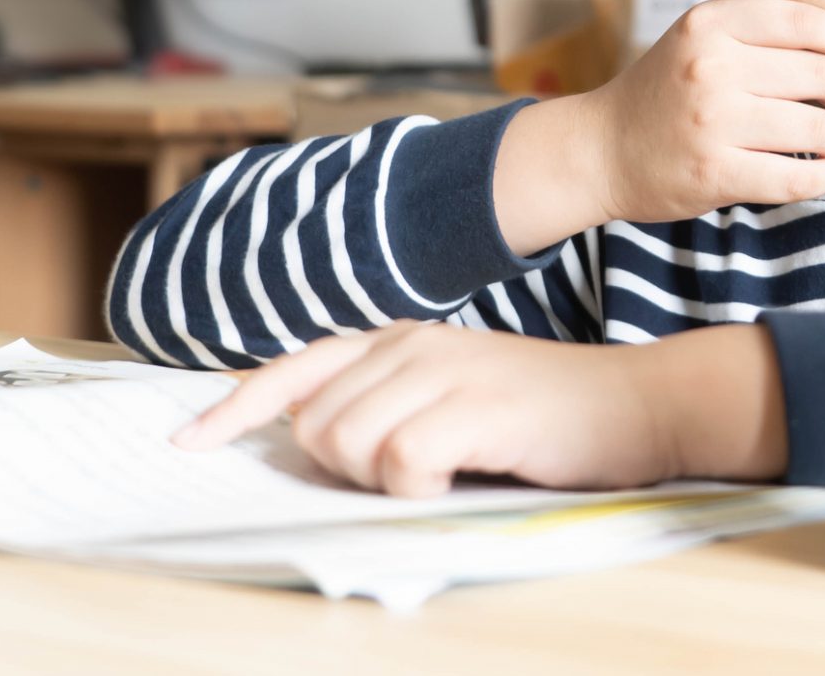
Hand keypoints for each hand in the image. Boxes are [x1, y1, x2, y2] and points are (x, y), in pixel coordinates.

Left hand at [170, 322, 672, 495]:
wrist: (636, 405)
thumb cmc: (543, 415)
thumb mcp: (454, 394)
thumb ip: (387, 402)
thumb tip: (311, 437)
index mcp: (399, 338)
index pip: (294, 367)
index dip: (235, 408)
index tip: (188, 443)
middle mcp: (411, 343)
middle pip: (313, 426)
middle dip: (343, 468)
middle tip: (413, 471)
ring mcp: (443, 370)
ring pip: (347, 445)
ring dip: (383, 479)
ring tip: (443, 469)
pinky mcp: (475, 407)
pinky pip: (400, 463)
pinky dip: (419, 486)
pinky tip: (462, 476)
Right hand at [586, 0, 824, 221]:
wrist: (600, 149)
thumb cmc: (663, 93)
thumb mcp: (698, 40)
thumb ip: (758, 34)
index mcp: (711, 24)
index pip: (805, 23)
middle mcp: (712, 65)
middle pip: (822, 75)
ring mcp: (713, 120)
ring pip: (818, 127)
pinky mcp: (715, 170)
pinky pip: (799, 176)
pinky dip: (823, 178)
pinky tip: (818, 173)